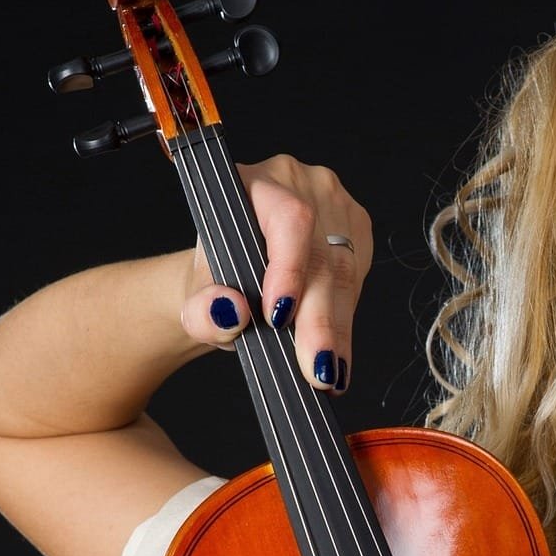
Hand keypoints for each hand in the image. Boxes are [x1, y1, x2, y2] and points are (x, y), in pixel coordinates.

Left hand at [179, 155, 372, 393]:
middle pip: (321, 254)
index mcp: (250, 183)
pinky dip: (345, 321)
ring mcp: (331, 201)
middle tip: (316, 369)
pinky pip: (357, 278)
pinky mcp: (354, 227)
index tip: (280, 318)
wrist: (232, 280)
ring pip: (345, 271)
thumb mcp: (198, 301)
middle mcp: (295, 182)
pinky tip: (337, 355)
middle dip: (319, 320)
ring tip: (328, 373)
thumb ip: (203, 310)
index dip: (289, 268)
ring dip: (338, 328)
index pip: (287, 218)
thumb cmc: (217, 283)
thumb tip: (228, 311)